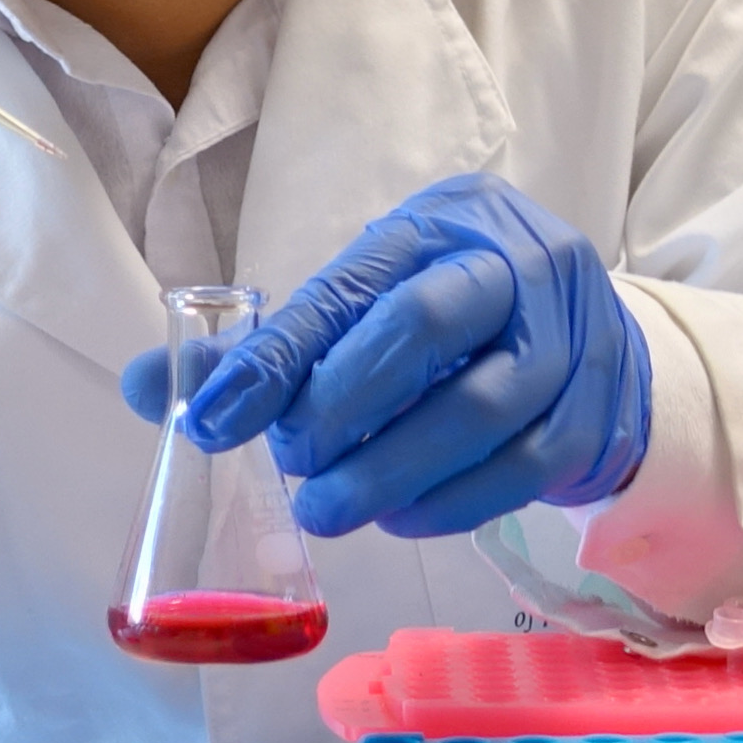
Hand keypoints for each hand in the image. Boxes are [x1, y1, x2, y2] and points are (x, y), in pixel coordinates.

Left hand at [118, 173, 651, 539]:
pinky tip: (398, 518)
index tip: (213, 422)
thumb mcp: (369, 305)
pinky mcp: (595, 414)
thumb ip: (271, 348)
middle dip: (341, 404)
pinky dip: (450, 504)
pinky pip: (522, 469)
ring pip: (481, 407)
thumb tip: (146, 387)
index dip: (274, 358)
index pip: (346, 287)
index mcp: (441, 224)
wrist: (587, 341)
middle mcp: (515, 264)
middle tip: (290, 465)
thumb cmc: (451, 322)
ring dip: (392, 470)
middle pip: (423, 325)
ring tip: (328, 509)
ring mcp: (569, 338)